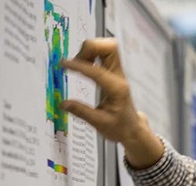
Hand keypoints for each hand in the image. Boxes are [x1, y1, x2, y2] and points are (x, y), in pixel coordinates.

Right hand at [60, 38, 163, 168]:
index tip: (63, 65)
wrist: (132, 129)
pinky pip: (104, 53)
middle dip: (89, 49)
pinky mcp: (114, 72)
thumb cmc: (119, 127)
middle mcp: (119, 77)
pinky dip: (92, 53)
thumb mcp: (100, 123)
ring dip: (90, 49)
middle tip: (77, 62)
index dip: (79, 65)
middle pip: (109, 47)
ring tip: (79, 64)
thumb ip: (82, 112)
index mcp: (117, 90)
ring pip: (107, 47)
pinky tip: (84, 65)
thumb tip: (63, 104)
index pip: (97, 71)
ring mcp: (118, 72)